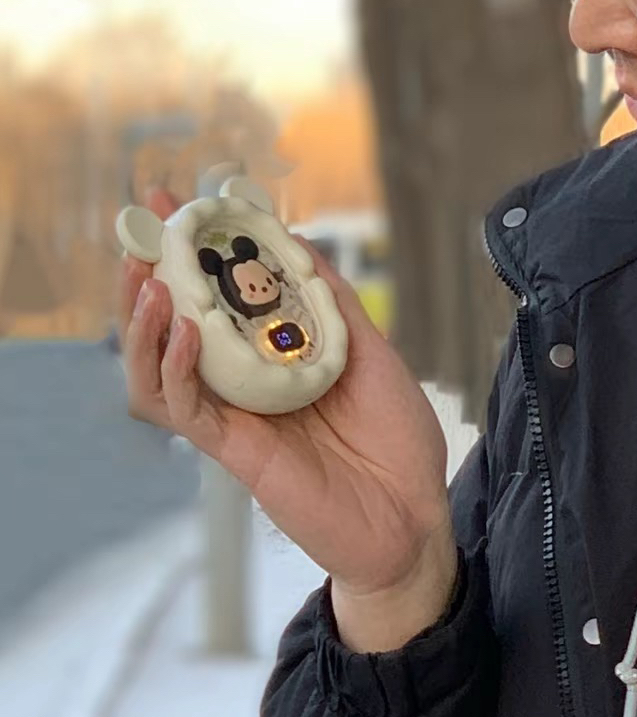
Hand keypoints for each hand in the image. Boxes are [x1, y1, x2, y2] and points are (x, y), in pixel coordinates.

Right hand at [118, 189, 455, 612]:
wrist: (414, 513)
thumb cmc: (395, 436)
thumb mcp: (370, 348)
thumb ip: (331, 300)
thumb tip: (297, 240)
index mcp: (272, 355)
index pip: (216, 297)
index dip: (191, 253)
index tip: (173, 203)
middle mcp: (244, 383)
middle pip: (172, 328)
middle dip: (150, 275)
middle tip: (143, 228)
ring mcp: (235, 416)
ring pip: (158, 371)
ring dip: (144, 324)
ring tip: (149, 279)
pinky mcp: (235, 451)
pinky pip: (187, 408)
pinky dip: (176, 367)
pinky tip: (184, 332)